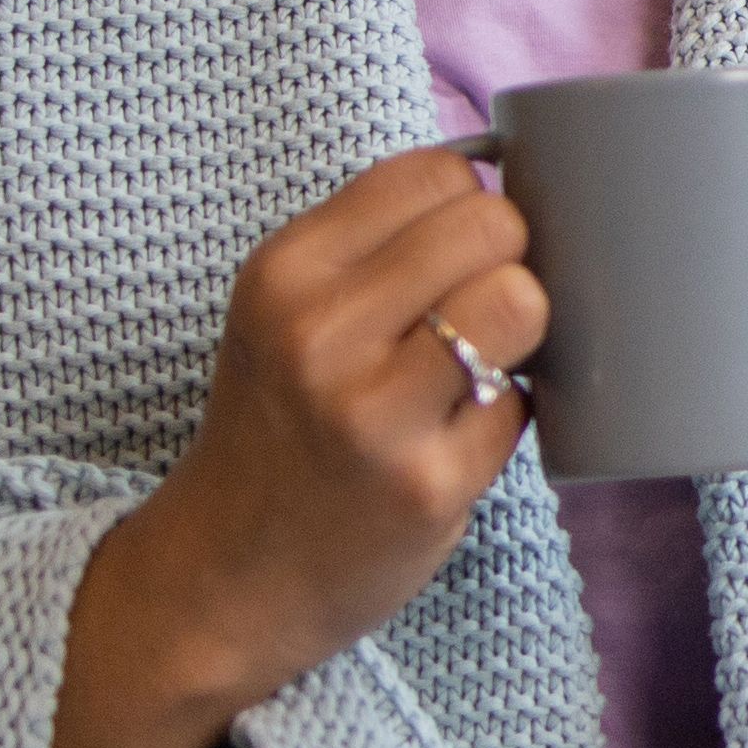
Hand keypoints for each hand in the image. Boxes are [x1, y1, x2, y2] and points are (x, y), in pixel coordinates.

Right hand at [38, 148, 540, 747]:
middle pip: (494, 226)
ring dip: (520, 331)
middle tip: (476, 314)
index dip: (470, 206)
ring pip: (522, 300)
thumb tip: (505, 176)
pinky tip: (456, 439)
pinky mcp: (428, 485)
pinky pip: (522, 403)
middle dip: (508, 262)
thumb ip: (376, 247)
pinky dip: (507, 416)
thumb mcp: (287, 314)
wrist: (225, 575)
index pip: (437, 172)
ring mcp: (374, 414)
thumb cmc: (278, 428)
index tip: (455, 254)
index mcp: (284, 274)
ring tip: (476, 366)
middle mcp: (319, 335)